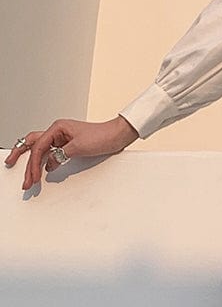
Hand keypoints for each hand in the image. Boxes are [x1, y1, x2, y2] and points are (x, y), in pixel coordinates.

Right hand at [5, 116, 140, 190]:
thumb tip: (49, 165)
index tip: (33, 178)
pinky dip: (46, 162)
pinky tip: (43, 171)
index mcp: (58, 128)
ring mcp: (62, 138)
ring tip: (29, 178)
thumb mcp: (80, 147)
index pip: (39, 147)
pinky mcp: (69, 145)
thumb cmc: (103, 136)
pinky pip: (52, 153)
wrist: (118, 136)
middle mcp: (57, 131)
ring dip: (34, 164)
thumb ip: (61, 155)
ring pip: (41, 150)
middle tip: (20, 176)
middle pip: (33, 145)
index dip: (34, 164)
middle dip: (25, 161)